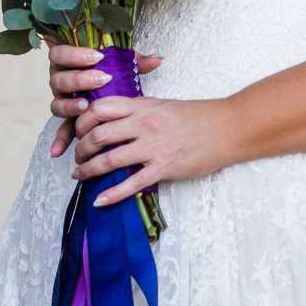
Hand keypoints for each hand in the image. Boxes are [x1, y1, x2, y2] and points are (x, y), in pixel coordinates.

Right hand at [46, 44, 162, 155]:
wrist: (105, 87)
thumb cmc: (111, 72)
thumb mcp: (122, 63)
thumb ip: (135, 60)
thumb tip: (156, 60)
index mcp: (70, 62)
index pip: (61, 54)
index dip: (75, 55)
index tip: (97, 57)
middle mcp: (62, 82)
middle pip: (59, 80)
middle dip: (79, 79)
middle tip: (99, 80)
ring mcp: (64, 101)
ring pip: (58, 104)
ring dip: (69, 106)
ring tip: (83, 107)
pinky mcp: (68, 120)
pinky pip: (62, 129)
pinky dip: (61, 140)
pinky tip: (59, 150)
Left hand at [69, 95, 238, 204]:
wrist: (227, 128)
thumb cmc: (197, 117)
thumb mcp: (162, 105)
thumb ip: (137, 110)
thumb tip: (114, 119)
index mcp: (142, 106)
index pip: (99, 108)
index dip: (82, 120)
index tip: (78, 131)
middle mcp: (144, 124)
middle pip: (98, 135)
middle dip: (81, 149)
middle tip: (78, 157)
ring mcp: (153, 146)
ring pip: (109, 159)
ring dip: (89, 170)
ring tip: (81, 175)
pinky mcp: (164, 167)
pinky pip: (131, 184)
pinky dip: (111, 195)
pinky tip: (99, 201)